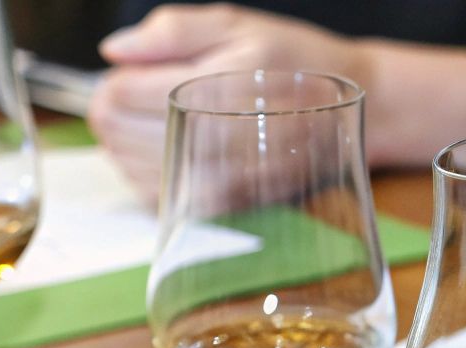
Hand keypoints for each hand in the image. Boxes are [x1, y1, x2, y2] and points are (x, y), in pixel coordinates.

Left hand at [87, 4, 374, 201]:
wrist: (350, 109)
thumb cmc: (293, 59)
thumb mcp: (236, 24)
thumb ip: (172, 30)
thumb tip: (115, 51)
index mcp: (213, 91)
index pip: (121, 93)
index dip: (118, 78)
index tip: (140, 72)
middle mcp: (214, 144)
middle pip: (117, 132)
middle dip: (116, 108)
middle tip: (145, 92)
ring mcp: (217, 180)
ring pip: (128, 165)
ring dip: (128, 140)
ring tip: (161, 118)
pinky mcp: (222, 204)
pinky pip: (155, 193)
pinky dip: (149, 169)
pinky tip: (174, 147)